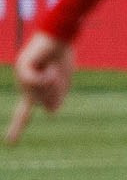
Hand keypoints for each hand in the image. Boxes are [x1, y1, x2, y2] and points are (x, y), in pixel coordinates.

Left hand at [7, 30, 73, 145]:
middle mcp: (23, 85)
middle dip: (56, 92)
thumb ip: (57, 97)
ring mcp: (21, 77)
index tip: (10, 143)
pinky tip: (50, 67)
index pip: (24, 113)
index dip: (17, 127)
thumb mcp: (64, 82)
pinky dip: (48, 77)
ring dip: (53, 82)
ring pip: (40, 93)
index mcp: (31, 90)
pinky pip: (37, 82)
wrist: (59, 36)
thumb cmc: (61, 56)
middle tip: (59, 73)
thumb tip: (51, 111)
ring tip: (54, 66)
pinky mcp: (23, 68)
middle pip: (43, 102)